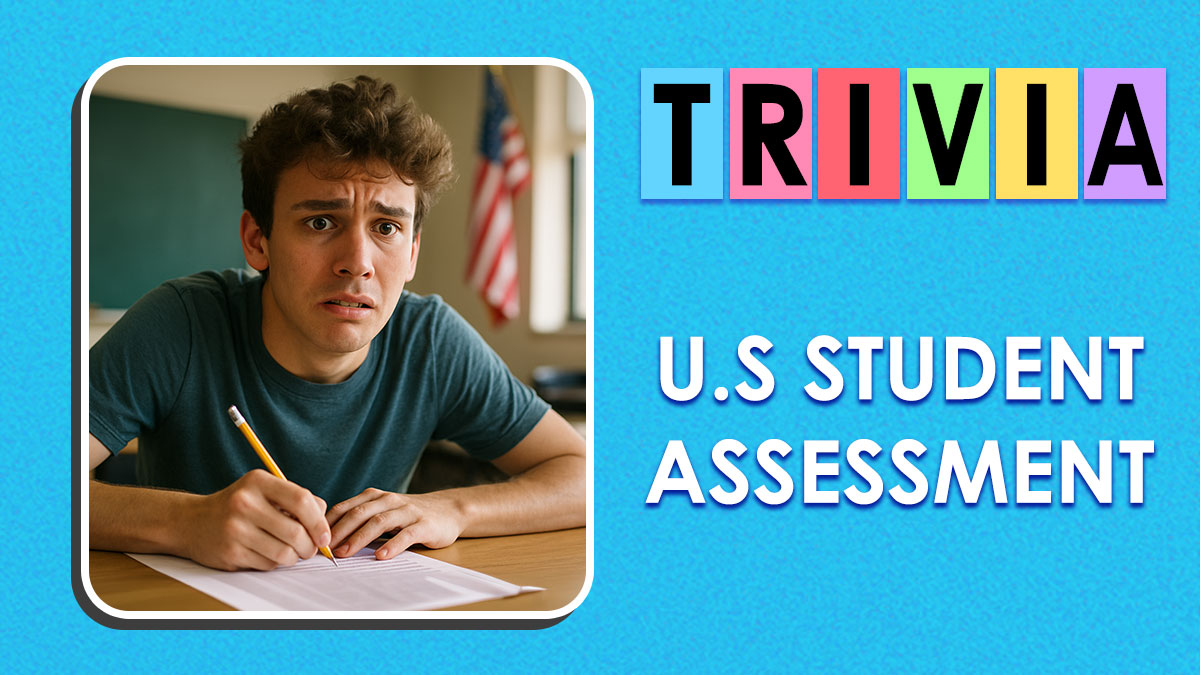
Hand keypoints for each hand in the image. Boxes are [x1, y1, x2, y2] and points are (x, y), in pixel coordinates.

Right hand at [183, 469, 330, 570]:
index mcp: (258, 482)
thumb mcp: (264, 490)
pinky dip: (274, 563)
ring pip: (284, 553)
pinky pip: (268, 565)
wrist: (192, 522)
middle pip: (296, 532)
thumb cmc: (239, 506)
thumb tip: (324, 521)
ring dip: (294, 557)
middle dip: (310, 546)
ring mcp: (235, 529)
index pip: (301, 501)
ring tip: (291, 551)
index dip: (319, 522)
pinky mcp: (230, 552)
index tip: (324, 535)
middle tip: (310, 548)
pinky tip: (266, 553)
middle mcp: (245, 503)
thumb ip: (297, 499)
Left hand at [326, 488, 465, 559]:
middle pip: (360, 514)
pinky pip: (406, 534)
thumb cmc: (409, 514)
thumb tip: (328, 537)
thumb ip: (361, 519)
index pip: (346, 507)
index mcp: (375, 496)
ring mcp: (407, 511)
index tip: (315, 538)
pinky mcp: (424, 524)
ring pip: (379, 522)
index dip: (329, 522)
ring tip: (345, 553)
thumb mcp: (383, 510)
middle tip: (325, 548)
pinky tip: (381, 556)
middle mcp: (390, 500)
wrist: (448, 510)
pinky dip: (392, 545)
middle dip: (340, 531)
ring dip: (359, 538)